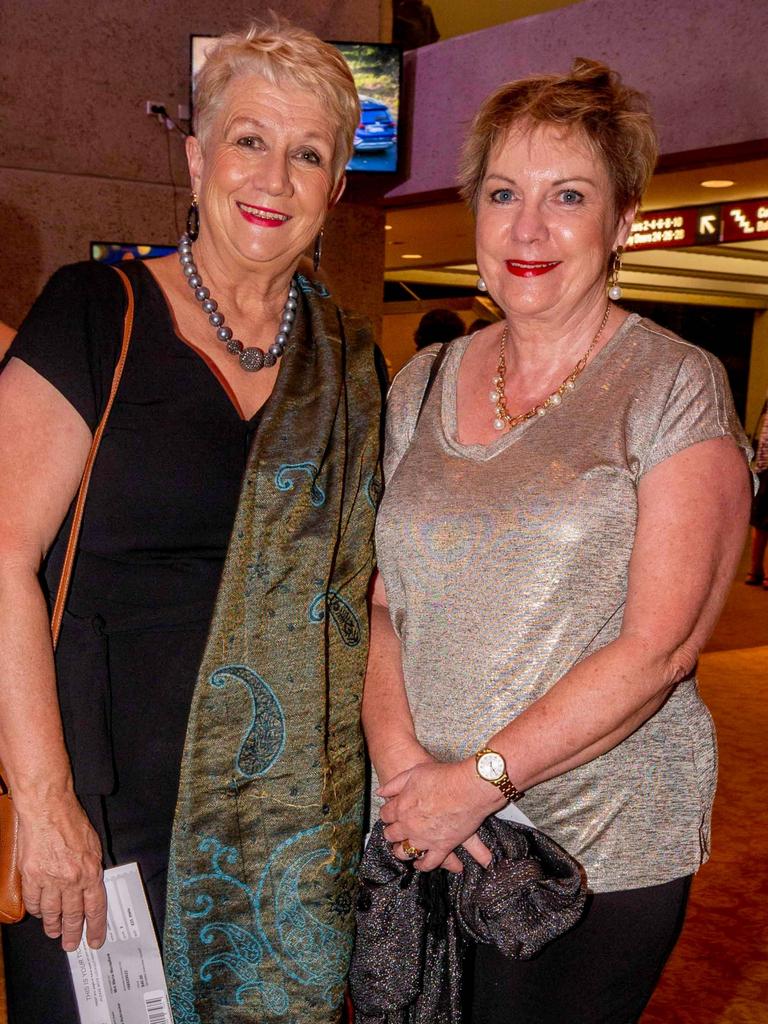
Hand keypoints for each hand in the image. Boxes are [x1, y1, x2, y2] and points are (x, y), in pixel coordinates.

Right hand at [17, 793, 106, 950]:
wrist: (48, 809)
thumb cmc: (71, 821)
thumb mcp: (93, 845)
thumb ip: (93, 869)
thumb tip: (93, 887)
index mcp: (90, 872)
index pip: (96, 908)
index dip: (96, 927)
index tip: (94, 940)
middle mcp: (71, 880)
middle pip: (73, 915)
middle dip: (73, 933)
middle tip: (71, 945)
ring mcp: (50, 879)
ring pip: (51, 912)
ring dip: (53, 925)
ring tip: (55, 933)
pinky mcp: (31, 876)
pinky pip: (33, 901)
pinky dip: (36, 910)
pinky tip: (39, 913)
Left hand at [378, 759, 499, 872]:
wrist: (470, 788)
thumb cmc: (444, 777)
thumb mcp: (415, 773)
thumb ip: (395, 784)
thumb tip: (381, 791)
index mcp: (401, 807)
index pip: (385, 815)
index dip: (387, 814)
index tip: (389, 814)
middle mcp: (409, 826)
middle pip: (392, 835)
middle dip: (391, 834)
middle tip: (393, 833)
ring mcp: (425, 839)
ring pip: (405, 852)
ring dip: (401, 851)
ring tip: (402, 850)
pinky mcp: (442, 847)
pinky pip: (429, 862)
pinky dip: (422, 865)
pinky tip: (420, 863)